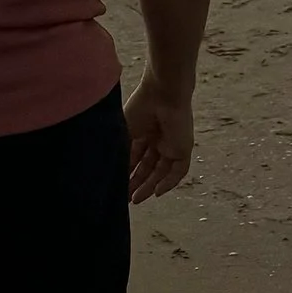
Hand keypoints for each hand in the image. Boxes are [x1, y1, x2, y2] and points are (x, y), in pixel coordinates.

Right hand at [125, 78, 193, 203]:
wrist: (162, 93)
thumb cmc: (140, 106)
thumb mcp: (124, 133)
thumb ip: (120, 152)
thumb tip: (107, 171)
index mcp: (143, 133)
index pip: (134, 158)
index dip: (126, 172)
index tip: (116, 186)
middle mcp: (158, 140)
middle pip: (147, 167)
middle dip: (136, 183)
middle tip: (126, 198)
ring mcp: (171, 145)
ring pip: (161, 172)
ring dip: (150, 186)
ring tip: (136, 199)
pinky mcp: (184, 148)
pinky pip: (178, 171)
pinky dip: (169, 183)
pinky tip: (156, 193)